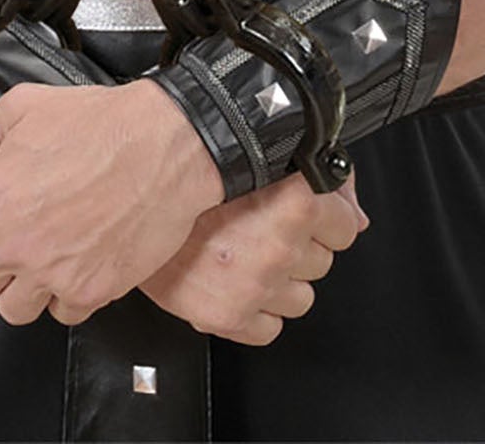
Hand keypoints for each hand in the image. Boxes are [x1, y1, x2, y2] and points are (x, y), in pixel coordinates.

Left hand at [0, 78, 224, 326]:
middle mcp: (14, 247)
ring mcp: (53, 275)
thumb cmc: (99, 122)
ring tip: (47, 254)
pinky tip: (79, 260)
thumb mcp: (23, 104)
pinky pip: (62, 313)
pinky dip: (68, 293)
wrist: (165, 145)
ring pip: (14, 309)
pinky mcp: (91, 291)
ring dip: (26, 286)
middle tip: (20, 235)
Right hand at [140, 164, 368, 346]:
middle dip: (300, 247)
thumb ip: (316, 177)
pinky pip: (270, 328)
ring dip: (282, 280)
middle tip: (265, 228)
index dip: (326, 216)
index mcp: (294, 200)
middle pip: (322, 261)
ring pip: (302, 298)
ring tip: (248, 255)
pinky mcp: (231, 317)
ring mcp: (258, 285)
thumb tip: (354, 213)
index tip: (305, 212)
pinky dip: (258, 311)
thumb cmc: (190, 175)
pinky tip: (238, 283)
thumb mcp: (258, 157)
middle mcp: (280, 246)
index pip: (345, 224)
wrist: (129, 200)